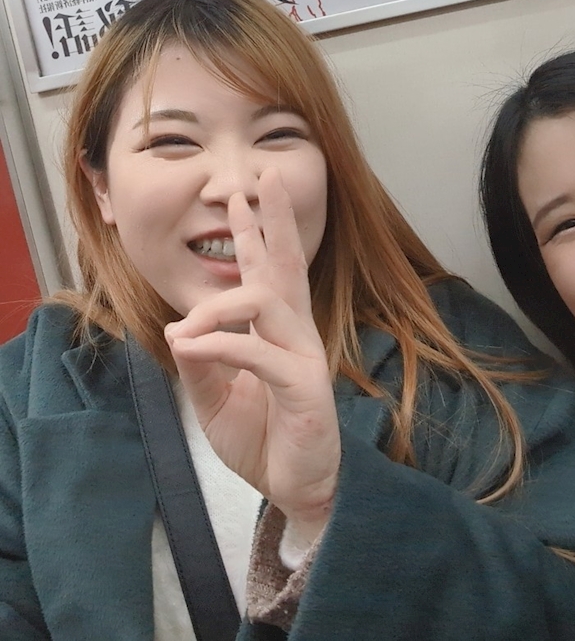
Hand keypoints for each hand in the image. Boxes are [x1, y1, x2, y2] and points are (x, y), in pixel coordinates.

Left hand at [165, 168, 339, 537]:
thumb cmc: (263, 440)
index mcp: (278, 333)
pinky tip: (190, 346)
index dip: (258, 232)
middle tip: (262, 177)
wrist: (296, 487)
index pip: (270, 273)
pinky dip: (219, 347)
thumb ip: (202, 363)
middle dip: (272, 221)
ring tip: (186, 325)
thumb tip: (181, 331)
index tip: (244, 196)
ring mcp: (304, 357)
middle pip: (287, 266)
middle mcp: (296, 334)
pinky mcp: (304, 386)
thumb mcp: (217, 399)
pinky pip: (256, 354)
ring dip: (218, 305)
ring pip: (266, 302)